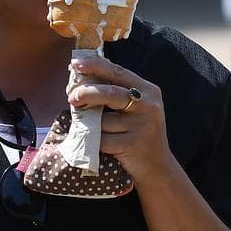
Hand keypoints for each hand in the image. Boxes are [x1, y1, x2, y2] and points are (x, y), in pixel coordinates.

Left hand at [67, 55, 174, 186]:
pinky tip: (97, 143)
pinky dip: (94, 141)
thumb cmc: (140, 133)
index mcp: (148, 90)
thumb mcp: (137, 108)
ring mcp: (142, 125)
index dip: (95, 66)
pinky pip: (102, 139)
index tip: (75, 64)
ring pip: (102, 120)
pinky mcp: (132, 144)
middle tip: (72, 97)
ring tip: (92, 129)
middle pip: (109, 93)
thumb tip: (82, 78)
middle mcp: (148, 106)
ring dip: (90, 124)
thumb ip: (117, 92)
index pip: (118, 72)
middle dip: (86, 92)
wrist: (158, 166)